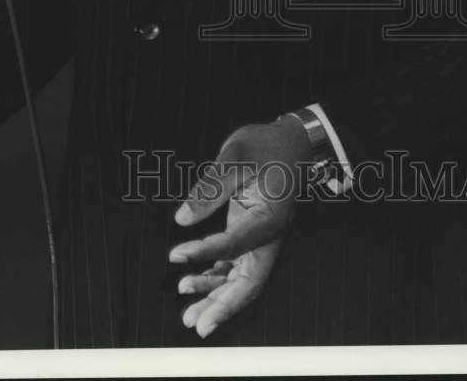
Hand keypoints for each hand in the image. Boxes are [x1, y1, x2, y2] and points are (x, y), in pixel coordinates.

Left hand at [169, 116, 312, 339]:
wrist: (289, 142)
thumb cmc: (265, 145)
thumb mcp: (237, 155)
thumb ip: (210, 187)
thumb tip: (182, 218)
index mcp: (271, 217)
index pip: (237, 243)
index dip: (206, 253)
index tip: (177, 256)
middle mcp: (269, 235)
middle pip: (249, 281)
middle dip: (223, 305)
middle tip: (197, 324)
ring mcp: (261, 238)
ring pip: (242, 279)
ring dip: (216, 298)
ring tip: (187, 314)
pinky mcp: (250, 234)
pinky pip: (235, 265)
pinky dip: (215, 278)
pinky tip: (193, 284)